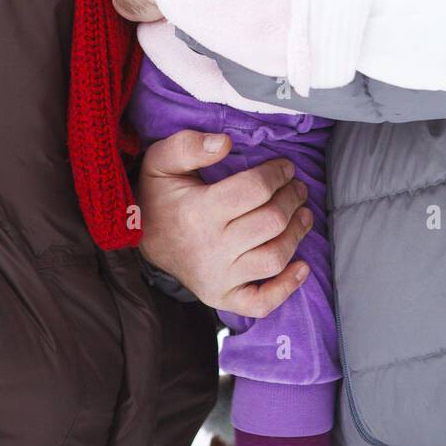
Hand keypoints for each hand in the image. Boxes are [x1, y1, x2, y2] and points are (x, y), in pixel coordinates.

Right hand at [137, 129, 313, 316]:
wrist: (141, 240)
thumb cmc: (159, 196)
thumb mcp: (160, 160)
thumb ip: (188, 145)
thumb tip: (225, 142)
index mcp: (199, 212)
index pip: (254, 190)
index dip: (277, 174)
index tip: (286, 166)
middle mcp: (212, 248)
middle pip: (271, 222)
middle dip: (292, 198)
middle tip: (297, 187)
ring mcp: (218, 278)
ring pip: (274, 258)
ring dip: (297, 233)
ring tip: (303, 214)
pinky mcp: (222, 298)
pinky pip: (261, 303)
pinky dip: (287, 288)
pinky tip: (301, 266)